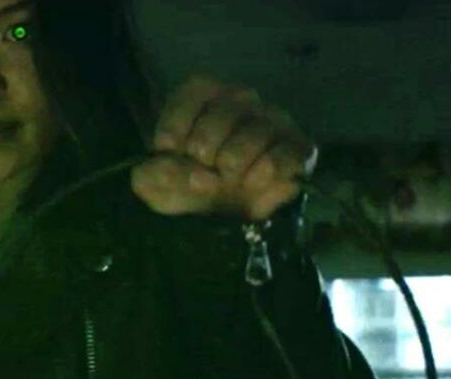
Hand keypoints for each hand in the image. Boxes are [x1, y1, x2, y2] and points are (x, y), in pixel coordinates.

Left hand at [131, 74, 317, 220]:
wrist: (218, 216)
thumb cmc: (182, 186)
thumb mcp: (153, 184)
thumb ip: (155, 174)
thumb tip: (194, 174)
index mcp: (202, 96)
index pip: (195, 91)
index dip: (178, 122)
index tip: (167, 148)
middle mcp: (239, 100)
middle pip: (225, 112)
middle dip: (205, 148)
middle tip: (200, 169)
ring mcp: (272, 121)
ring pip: (257, 130)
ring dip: (234, 161)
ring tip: (225, 180)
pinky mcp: (297, 147)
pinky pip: (289, 150)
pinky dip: (269, 169)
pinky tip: (251, 183)